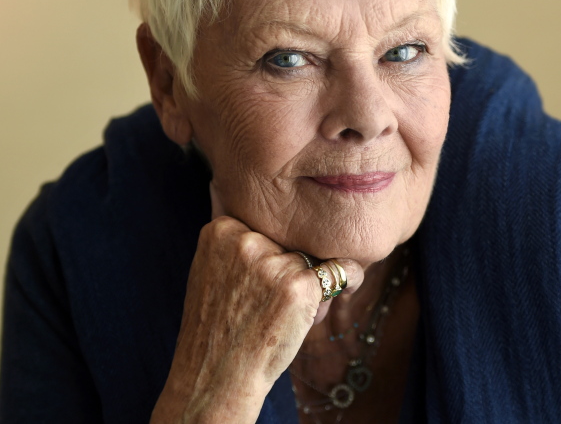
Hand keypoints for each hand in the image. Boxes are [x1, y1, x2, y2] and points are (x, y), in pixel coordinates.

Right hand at [150, 183, 363, 422]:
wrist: (216, 374)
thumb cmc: (219, 322)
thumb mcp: (210, 268)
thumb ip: (232, 235)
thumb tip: (231, 188)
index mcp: (221, 229)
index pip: (270, 221)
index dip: (276, 248)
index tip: (265, 274)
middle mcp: (246, 239)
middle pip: (293, 236)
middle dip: (294, 261)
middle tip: (274, 297)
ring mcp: (272, 262)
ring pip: (314, 253)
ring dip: (314, 277)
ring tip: (285, 309)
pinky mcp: (299, 285)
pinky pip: (342, 270)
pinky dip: (350, 279)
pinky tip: (334, 296)